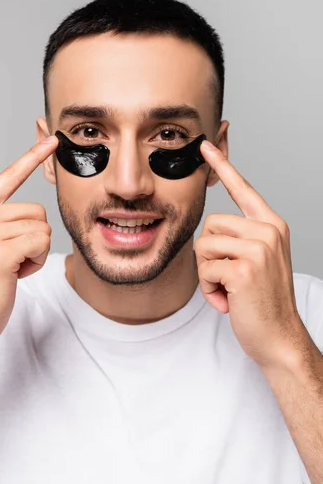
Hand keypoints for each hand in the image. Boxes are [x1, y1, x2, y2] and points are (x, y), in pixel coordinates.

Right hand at [0, 135, 58, 349]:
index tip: (51, 138)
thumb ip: (6, 223)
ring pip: (43, 227)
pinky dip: (37, 261)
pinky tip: (16, 274)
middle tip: (13, 260)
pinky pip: (42, 242)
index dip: (32, 157)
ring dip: (36, 251)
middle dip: (35, 238)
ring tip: (12, 267)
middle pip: (38, 210)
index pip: (9, 177)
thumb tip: (36, 213)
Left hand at [194, 139, 306, 368]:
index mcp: (272, 225)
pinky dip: (209, 290)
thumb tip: (212, 227)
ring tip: (229, 289)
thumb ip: (241, 238)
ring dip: (207, 274)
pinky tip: (229, 301)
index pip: (243, 189)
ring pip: (204, 246)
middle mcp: (268, 230)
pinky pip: (205, 269)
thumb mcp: (258, 260)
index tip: (206, 145)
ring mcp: (259, 248)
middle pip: (210, 224)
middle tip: (228, 278)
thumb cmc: (263, 301)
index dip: (223, 166)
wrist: (279, 337)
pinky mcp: (245, 268)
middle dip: (209, 255)